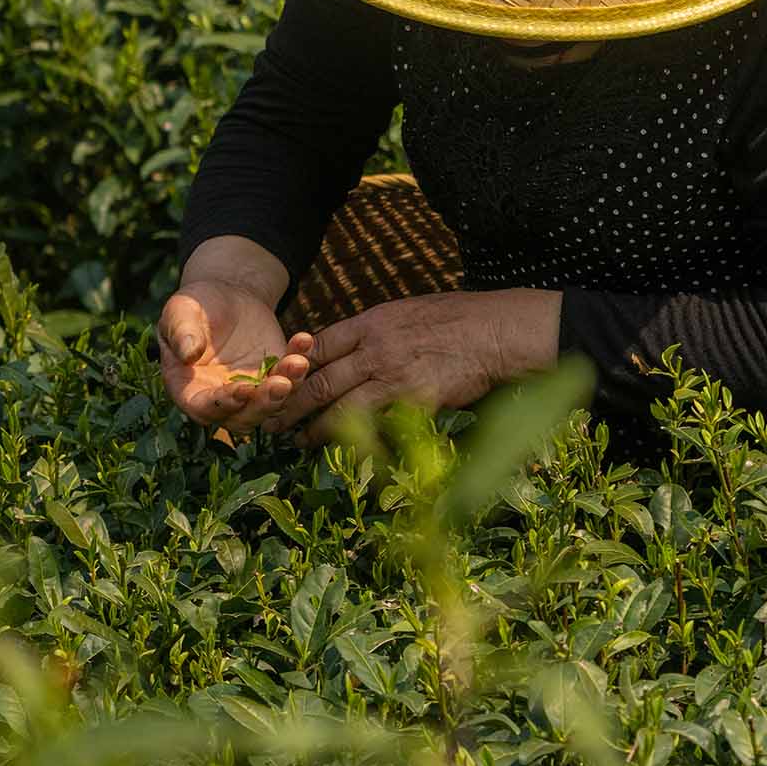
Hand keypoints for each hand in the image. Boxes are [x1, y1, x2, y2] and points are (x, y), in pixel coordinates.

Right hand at [156, 279, 313, 434]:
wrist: (226, 296)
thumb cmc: (194, 306)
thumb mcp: (181, 312)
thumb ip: (181, 333)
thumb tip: (188, 353)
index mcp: (188, 389)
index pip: (204, 408)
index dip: (223, 404)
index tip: (243, 390)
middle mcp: (221, 399)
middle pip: (244, 417)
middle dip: (263, 405)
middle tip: (281, 384)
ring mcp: (251, 391)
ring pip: (272, 404)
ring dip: (289, 388)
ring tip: (298, 362)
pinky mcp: (274, 376)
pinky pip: (291, 378)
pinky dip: (299, 363)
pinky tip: (303, 341)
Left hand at [262, 288, 562, 448]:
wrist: (497, 333)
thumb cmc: (462, 320)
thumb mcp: (412, 312)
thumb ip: (382, 330)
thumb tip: (361, 345)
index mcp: (373, 322)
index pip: (320, 345)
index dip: (297, 365)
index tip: (282, 380)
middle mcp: (374, 347)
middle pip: (319, 377)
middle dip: (290, 401)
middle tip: (269, 419)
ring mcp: (391, 374)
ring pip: (338, 405)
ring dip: (313, 427)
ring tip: (297, 442)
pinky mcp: (412, 401)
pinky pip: (375, 425)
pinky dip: (356, 441)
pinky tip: (343, 453)